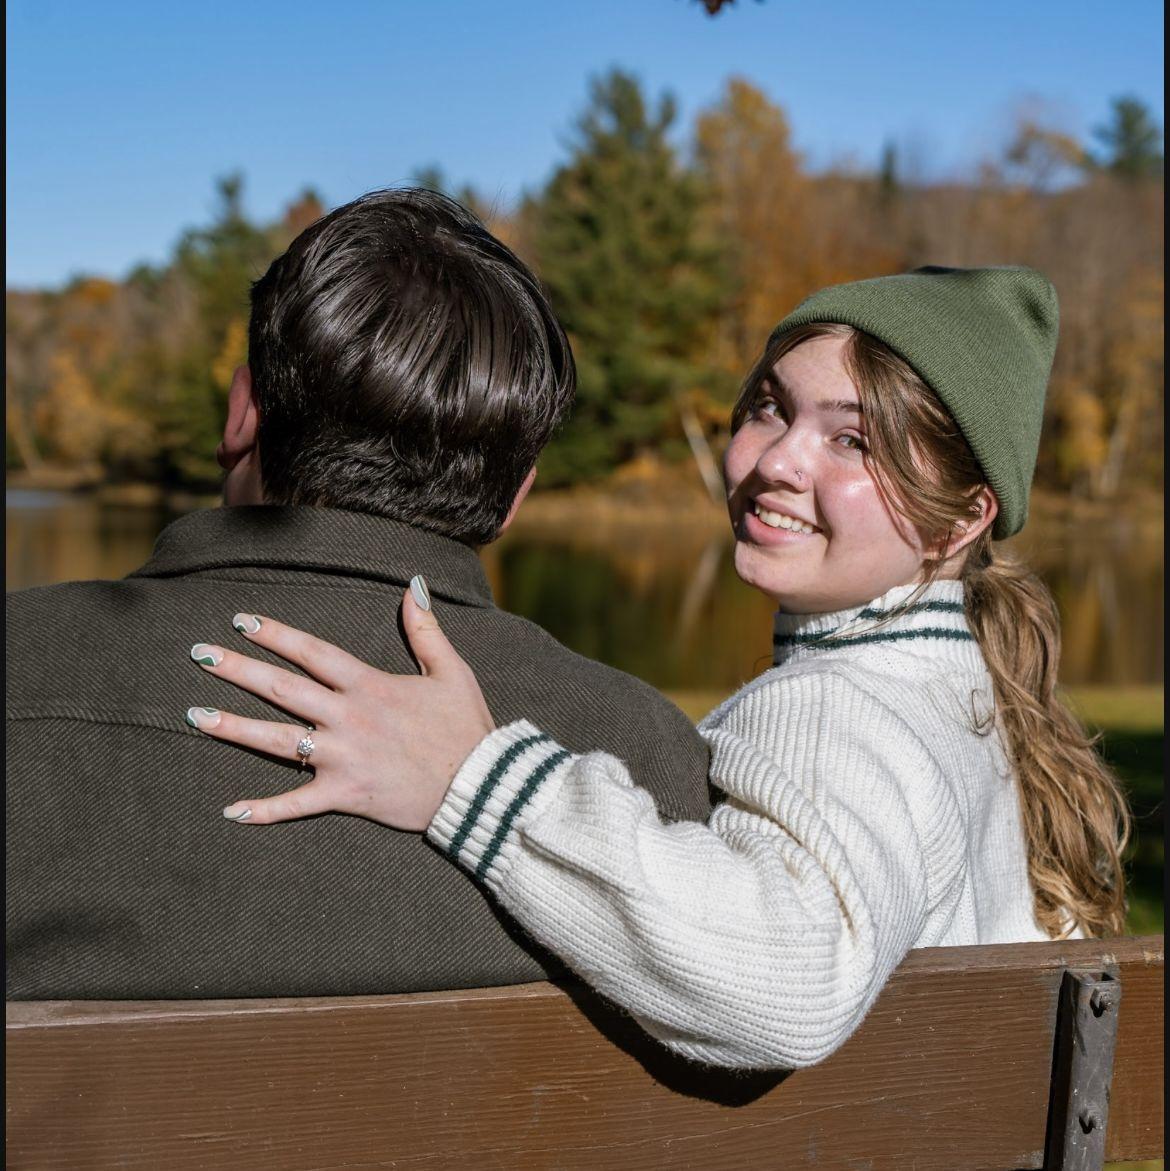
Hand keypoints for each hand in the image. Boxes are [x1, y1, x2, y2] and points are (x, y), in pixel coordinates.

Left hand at [186, 578, 494, 828]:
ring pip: (277, 741)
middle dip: (238, 669)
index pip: (313, 652)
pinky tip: (231, 810)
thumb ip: (426, 629)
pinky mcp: (345, 795)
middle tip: (200, 654)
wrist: (480, 785)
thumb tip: (413, 585)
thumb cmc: (466, 727)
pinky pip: (297, 804)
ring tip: (194, 715)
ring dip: (233, 727)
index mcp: (370, 685)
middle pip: (282, 689)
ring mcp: (343, 758)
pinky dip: (264, 810)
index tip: (242, 620)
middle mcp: (349, 718)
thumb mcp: (452, 671)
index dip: (276, 634)